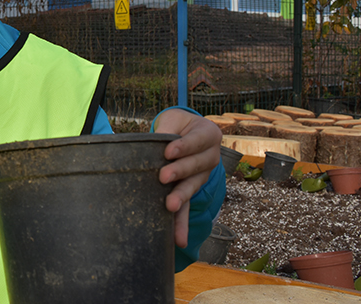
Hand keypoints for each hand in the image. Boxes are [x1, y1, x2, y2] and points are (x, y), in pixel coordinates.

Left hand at [153, 109, 220, 247]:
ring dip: (181, 197)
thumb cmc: (177, 125)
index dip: (184, 146)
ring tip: (170, 206)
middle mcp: (210, 157)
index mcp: (209, 135)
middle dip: (180, 172)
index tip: (168, 151)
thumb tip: (149, 144)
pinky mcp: (190, 191)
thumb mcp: (173, 121)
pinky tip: (179, 240)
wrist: (184, 132)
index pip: (197, 141)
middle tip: (163, 176)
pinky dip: (181, 224)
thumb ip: (166, 131)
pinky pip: (187, 208)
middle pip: (196, 166)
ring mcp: (201, 176)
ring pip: (192, 187)